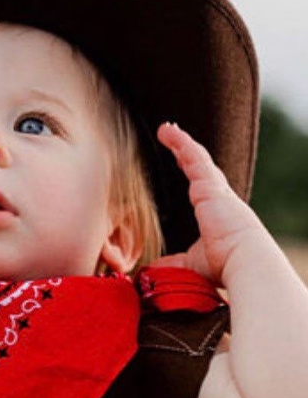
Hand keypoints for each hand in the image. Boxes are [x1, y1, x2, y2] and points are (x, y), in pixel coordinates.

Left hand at [152, 121, 267, 286]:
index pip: (200, 185)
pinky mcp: (210, 186)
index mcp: (215, 212)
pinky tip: (169, 132)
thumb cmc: (223, 266)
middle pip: (200, 167)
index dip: (189, 170)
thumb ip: (172, 262)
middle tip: (172, 138)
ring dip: (181, 142)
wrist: (244, 260)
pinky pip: (194, 157)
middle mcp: (217, 197)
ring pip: (196, 158)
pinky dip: (181, 143)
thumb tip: (154, 269)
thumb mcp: (190, 264)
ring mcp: (216, 190)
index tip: (180, 161)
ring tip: (166, 129)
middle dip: (185, 151)